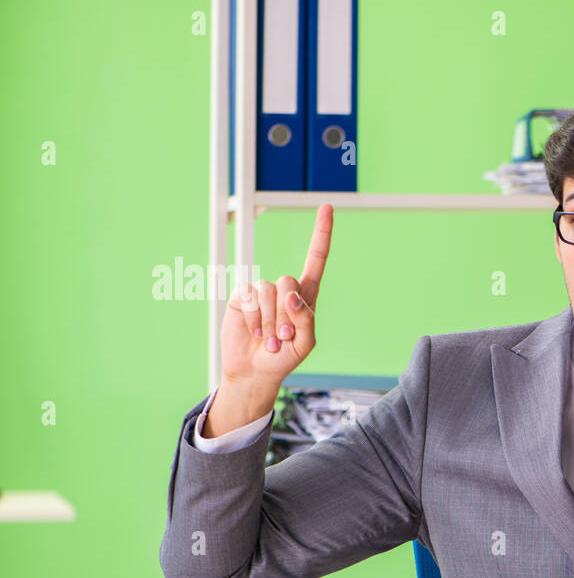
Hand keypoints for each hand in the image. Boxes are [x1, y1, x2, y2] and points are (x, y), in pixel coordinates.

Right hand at [220, 203, 332, 389]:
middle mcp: (284, 289)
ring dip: (269, 320)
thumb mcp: (306, 343)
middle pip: (289, 280)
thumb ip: (306, 319)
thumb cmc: (285, 357)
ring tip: (270, 339)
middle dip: (286, 312)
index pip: (316, 259)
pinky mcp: (241, 297)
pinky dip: (254, 320)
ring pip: (268, 291)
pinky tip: (256, 334)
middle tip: (284, 335)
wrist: (256, 370)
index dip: (321, 233)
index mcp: (306, 296)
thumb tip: (292, 296)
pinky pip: (249, 298)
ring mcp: (261, 292)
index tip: (327, 207)